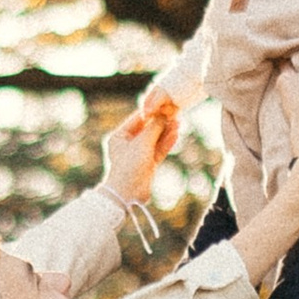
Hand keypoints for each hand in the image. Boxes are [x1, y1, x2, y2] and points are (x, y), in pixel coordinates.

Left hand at [101, 92, 178, 209]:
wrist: (128, 193)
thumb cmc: (130, 166)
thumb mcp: (142, 143)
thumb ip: (154, 128)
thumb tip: (163, 115)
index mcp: (120, 136)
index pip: (137, 120)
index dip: (151, 113)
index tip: (163, 106)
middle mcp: (128, 144)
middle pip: (147, 129)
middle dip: (161, 122)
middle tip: (174, 114)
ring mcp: (138, 154)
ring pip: (155, 140)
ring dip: (166, 132)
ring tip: (178, 123)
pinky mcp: (148, 164)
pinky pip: (158, 150)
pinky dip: (166, 142)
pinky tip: (176, 134)